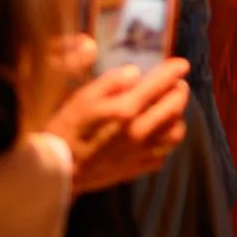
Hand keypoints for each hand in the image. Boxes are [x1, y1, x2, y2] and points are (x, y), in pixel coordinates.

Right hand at [43, 39, 191, 193]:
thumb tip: (135, 72)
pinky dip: (164, 144)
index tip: (181, 65)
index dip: (174, 71)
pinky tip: (155, 137)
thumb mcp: (82, 97)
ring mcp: (140, 152)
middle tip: (175, 85)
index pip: (160, 84)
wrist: (55, 171)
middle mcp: (139, 130)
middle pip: (176, 106)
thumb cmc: (66, 129)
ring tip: (168, 111)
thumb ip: (111, 82)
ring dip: (176, 118)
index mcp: (126, 109)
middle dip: (180, 91)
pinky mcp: (135, 170)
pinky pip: (162, 157)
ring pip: (176, 133)